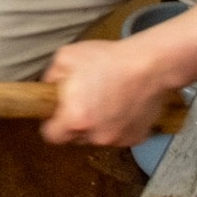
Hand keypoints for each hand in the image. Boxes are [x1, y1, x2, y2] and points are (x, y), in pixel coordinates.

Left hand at [41, 39, 182, 146]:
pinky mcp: (135, 138)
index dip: (51, 125)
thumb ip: (51, 76)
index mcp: (75, 119)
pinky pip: (119, 135)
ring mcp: (117, 139)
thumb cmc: (109, 59)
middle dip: (75, 123)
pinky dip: (118, 125)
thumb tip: (47, 88)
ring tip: (106, 100)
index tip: (55, 116)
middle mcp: (95, 135)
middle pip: (75, 138)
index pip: (52, 137)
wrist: (149, 65)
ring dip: (97, 125)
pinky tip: (121, 105)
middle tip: (83, 101)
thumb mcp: (66, 57)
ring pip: (98, 137)